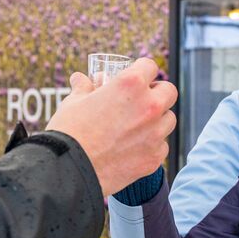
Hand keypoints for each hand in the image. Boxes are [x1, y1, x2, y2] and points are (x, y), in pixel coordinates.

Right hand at [45, 58, 176, 195]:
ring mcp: (155, 134)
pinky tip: (134, 147)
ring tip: (137, 125)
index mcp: (130, 85)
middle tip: (141, 100)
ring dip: (157, 120)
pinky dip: (151, 145)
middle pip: (169, 92)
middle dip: (157, 93)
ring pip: (168, 120)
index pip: (150, 67)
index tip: (136, 76)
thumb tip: (81, 79)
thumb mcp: (73, 102)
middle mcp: (149, 106)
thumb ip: (83, 88)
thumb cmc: (69, 132)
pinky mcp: (154, 158)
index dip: (142, 70)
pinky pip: (161, 146)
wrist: (69, 170)